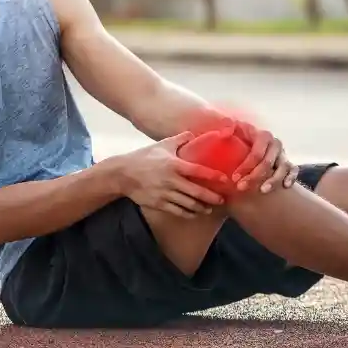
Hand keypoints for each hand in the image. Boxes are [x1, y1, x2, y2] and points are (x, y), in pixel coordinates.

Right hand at [114, 132, 229, 217]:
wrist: (122, 174)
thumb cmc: (144, 157)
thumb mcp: (162, 145)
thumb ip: (179, 140)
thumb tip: (193, 133)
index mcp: (174, 165)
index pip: (198, 171)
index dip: (213, 176)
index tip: (224, 179)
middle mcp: (171, 181)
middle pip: (196, 192)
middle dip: (211, 197)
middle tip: (222, 200)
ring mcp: (165, 194)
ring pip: (188, 204)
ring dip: (201, 208)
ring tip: (210, 208)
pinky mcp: (158, 204)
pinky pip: (177, 211)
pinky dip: (188, 213)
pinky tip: (195, 213)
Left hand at [231, 121, 297, 194]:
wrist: (247, 147)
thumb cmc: (238, 141)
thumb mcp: (232, 132)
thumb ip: (226, 128)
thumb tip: (225, 133)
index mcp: (262, 136)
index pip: (257, 152)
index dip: (246, 165)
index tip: (234, 178)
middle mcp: (274, 144)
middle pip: (268, 162)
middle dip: (255, 176)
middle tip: (241, 187)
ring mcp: (283, 154)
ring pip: (283, 167)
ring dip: (273, 180)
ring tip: (262, 190)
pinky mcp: (288, 164)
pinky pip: (294, 170)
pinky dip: (291, 177)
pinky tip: (285, 186)